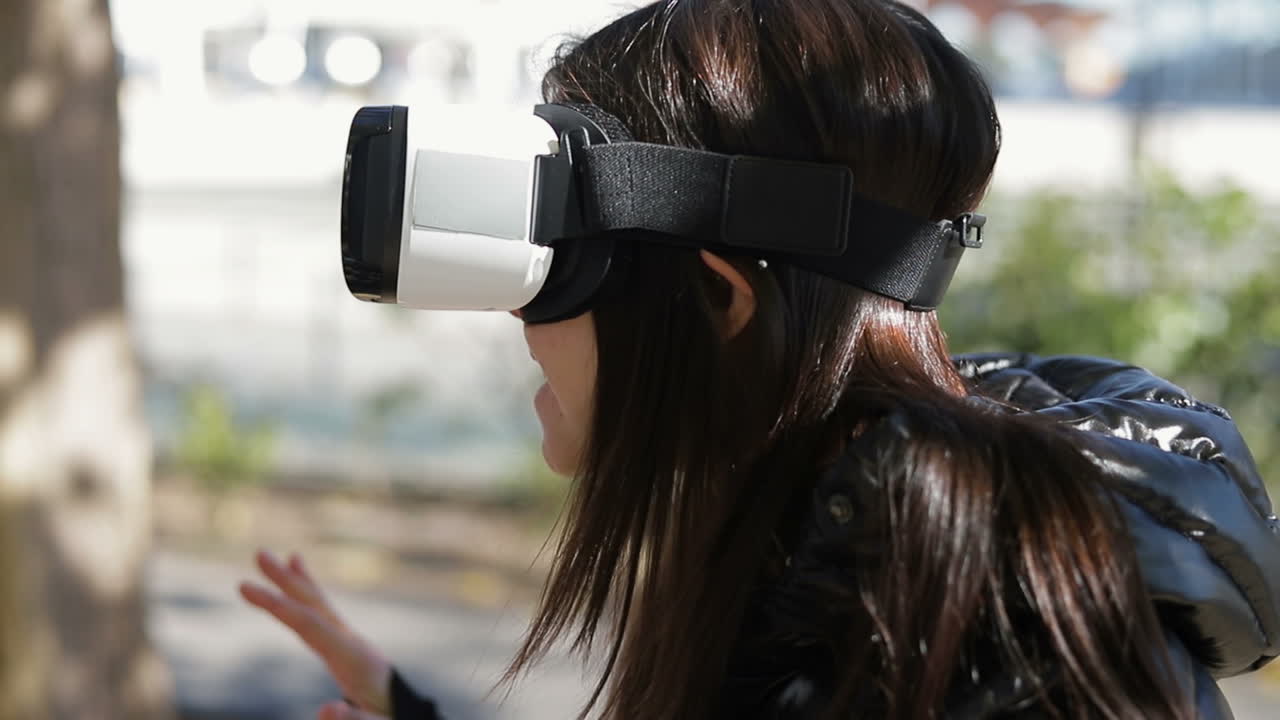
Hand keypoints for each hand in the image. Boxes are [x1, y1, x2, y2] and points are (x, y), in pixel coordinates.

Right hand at [240, 549, 392, 715]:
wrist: (410, 717)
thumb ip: (352, 719)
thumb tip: (324, 710)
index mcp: (355, 659)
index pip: (310, 625)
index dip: (278, 605)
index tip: (244, 586)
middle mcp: (353, 643)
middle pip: (315, 606)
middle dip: (287, 581)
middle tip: (260, 554)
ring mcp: (352, 644)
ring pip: (320, 607)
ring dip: (299, 583)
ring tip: (282, 557)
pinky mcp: (349, 650)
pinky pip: (324, 618)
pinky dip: (311, 599)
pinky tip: (303, 582)